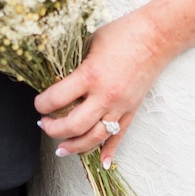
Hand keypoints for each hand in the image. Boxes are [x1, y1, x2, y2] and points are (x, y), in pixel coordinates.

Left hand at [35, 11, 164, 168]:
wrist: (156, 36)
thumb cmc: (123, 33)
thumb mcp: (91, 43)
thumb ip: (76, 64)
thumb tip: (60, 78)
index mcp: (90, 75)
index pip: (58, 99)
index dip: (42, 104)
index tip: (38, 103)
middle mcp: (104, 96)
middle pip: (73, 125)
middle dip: (54, 129)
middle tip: (44, 125)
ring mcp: (120, 106)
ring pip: (94, 137)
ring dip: (75, 146)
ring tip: (61, 149)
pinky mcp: (132, 110)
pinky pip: (119, 136)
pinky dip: (109, 151)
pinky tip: (101, 162)